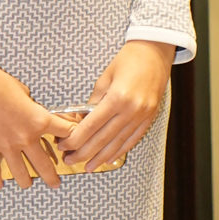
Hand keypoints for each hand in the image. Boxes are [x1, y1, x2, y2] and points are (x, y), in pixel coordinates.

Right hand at [0, 50, 73, 189]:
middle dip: (52, 177)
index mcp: (39, 120)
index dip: (71, 137)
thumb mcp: (24, 92)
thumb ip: (30, 107)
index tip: (72, 142)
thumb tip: (30, 110)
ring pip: (21, 173)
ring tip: (28, 184)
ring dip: (26, 181)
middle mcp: (26, 137)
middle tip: (55, 183)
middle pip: (45, 164)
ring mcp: (6, 145)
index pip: (65, 133)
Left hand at [61, 40, 172, 168]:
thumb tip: (81, 121)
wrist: (155, 53)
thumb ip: (93, 101)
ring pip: (117, 143)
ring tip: (87, 166)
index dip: (76, 139)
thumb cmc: (127, 60)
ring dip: (101, 157)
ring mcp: (142, 115)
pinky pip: (133, 139)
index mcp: (117, 97)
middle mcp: (131, 109)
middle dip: (84, 152)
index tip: (64, 146)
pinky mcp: (149, 118)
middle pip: (103, 139)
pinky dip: (120, 151)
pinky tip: (109, 159)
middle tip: (69, 160)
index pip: (91, 125)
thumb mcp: (104, 78)